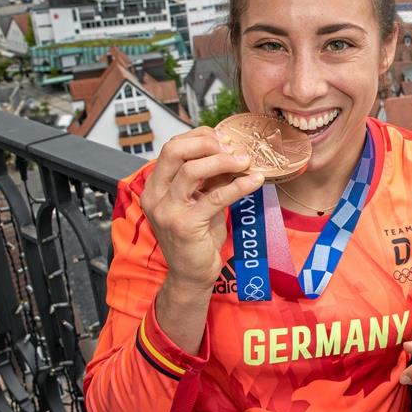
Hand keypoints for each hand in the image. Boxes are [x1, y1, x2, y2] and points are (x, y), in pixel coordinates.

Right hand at [139, 126, 264, 292]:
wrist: (192, 274)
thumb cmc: (197, 236)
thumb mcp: (201, 199)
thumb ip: (210, 177)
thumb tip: (233, 151)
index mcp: (155, 186)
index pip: (172, 146)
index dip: (199, 137)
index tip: (224, 139)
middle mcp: (155, 196)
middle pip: (174, 151)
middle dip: (207, 142)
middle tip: (233, 147)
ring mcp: (167, 211)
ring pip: (192, 171)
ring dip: (224, 161)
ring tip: (246, 161)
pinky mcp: (185, 226)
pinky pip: (214, 197)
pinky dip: (239, 186)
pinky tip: (256, 181)